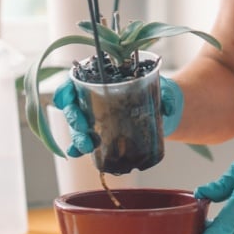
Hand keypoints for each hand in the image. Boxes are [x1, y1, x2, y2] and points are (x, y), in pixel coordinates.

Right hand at [51, 74, 184, 157]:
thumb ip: (165, 95)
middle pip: (72, 106)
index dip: (66, 89)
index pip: (74, 80)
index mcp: (101, 79)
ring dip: (77, 136)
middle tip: (85, 128)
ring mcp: (93, 116)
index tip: (68, 97)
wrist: (161, 110)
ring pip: (76, 126)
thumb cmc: (155, 92)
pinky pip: (82, 141)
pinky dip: (77, 148)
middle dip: (74, 118)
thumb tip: (167, 107)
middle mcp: (91, 97)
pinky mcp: (98, 134)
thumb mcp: (161, 89)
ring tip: (87, 146)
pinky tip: (77, 154)